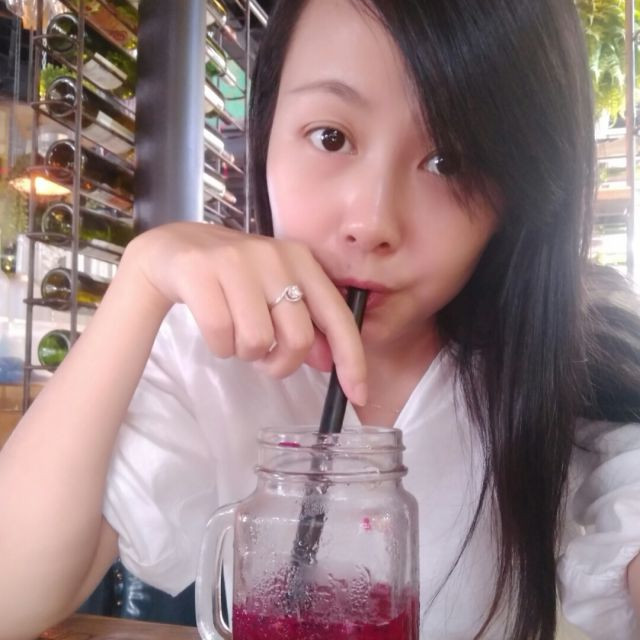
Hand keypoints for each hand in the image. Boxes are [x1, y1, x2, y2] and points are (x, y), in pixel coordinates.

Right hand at [122, 222, 367, 404]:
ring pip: (258, 341)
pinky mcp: (200, 271)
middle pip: (298, 338)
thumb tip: (330, 361)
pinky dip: (219, 346)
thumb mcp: (274, 292)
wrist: (173, 249)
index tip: (357, 394)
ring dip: (245, 353)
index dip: (352, 358)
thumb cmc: (232, 278)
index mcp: (301, 259)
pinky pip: (221, 336)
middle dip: (281, 362)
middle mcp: (274, 256)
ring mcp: (236, 261)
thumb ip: (303, 322)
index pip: (338, 315)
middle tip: (263, 355)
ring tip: (234, 334)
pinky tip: (214, 329)